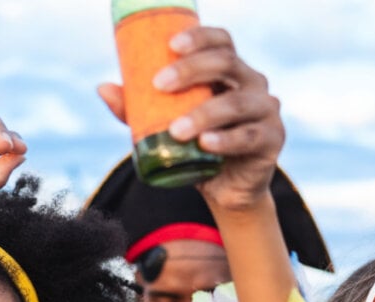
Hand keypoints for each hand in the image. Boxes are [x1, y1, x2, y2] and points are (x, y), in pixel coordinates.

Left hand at [99, 26, 282, 211]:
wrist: (225, 191)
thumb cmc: (196, 149)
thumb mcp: (166, 126)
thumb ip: (137, 109)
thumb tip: (102, 88)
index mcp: (231, 71)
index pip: (221, 42)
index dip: (199, 38)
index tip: (170, 45)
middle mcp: (254, 84)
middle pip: (227, 64)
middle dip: (192, 70)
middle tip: (159, 84)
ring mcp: (267, 111)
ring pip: (236, 103)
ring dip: (204, 113)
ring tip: (175, 130)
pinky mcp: (272, 140)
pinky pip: (249, 136)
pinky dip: (226, 140)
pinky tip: (206, 143)